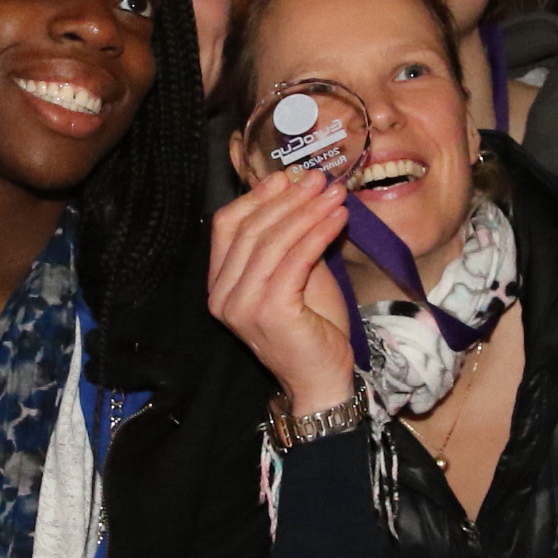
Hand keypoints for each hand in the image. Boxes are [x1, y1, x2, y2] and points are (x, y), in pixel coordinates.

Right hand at [205, 169, 356, 415]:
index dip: (257, 197)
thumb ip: (292, 240)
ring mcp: (241, 305)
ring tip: (334, 194)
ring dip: (307, 212)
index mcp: (220, 284)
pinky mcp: (269, 312)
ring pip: (272, 242)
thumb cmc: (312, 329)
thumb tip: (303, 191)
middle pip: (250, 229)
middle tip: (319, 179)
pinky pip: (293, 261)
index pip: (227, 226)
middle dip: (288, 199)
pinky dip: (317, 234)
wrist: (322, 381)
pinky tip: (338, 219)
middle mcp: (222, 295)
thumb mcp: (297, 274)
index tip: (288, 177)